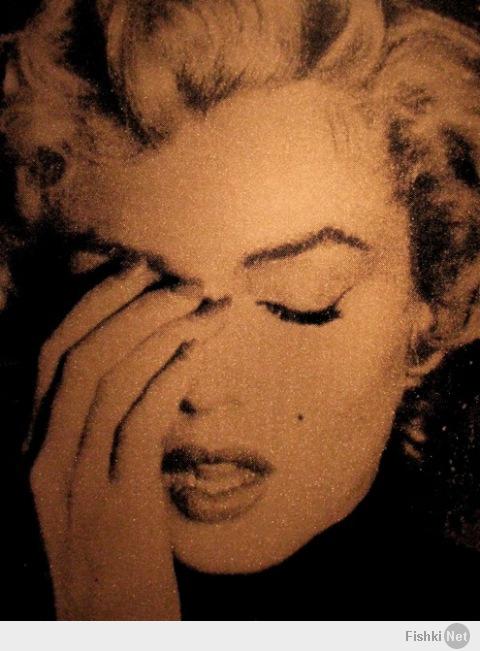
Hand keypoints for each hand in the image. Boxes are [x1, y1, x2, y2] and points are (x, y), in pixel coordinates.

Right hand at [28, 262, 221, 618]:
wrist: (102, 640)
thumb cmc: (95, 567)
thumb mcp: (77, 488)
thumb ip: (89, 432)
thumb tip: (133, 373)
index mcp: (28, 447)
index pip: (51, 356)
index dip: (93, 306)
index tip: (135, 275)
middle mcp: (40, 458)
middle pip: (79, 357)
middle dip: (131, 308)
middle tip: (182, 281)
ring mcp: (77, 484)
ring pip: (111, 381)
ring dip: (164, 334)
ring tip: (205, 306)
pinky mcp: (120, 509)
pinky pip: (142, 422)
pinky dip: (172, 378)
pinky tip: (200, 352)